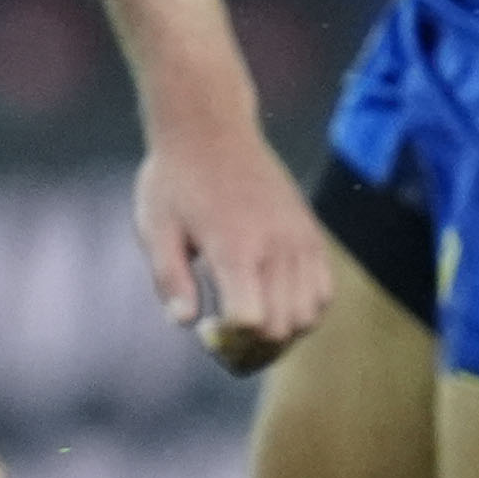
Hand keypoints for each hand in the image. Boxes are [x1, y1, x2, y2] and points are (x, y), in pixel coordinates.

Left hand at [131, 120, 329, 375]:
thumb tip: (186, 323)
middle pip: (282, 329)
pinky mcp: (311, 234)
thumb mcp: (155, 228)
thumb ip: (170, 279)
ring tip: (247, 325)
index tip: (206, 328)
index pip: (251, 323)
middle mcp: (276, 247)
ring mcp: (300, 240)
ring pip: (308, 318)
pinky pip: (323, 292)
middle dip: (251, 350)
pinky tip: (270, 303)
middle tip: (222, 340)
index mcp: (235, 248)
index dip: (228, 342)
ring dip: (278, 336)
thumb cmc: (175, 180)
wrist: (210, 127)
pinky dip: (302, 312)